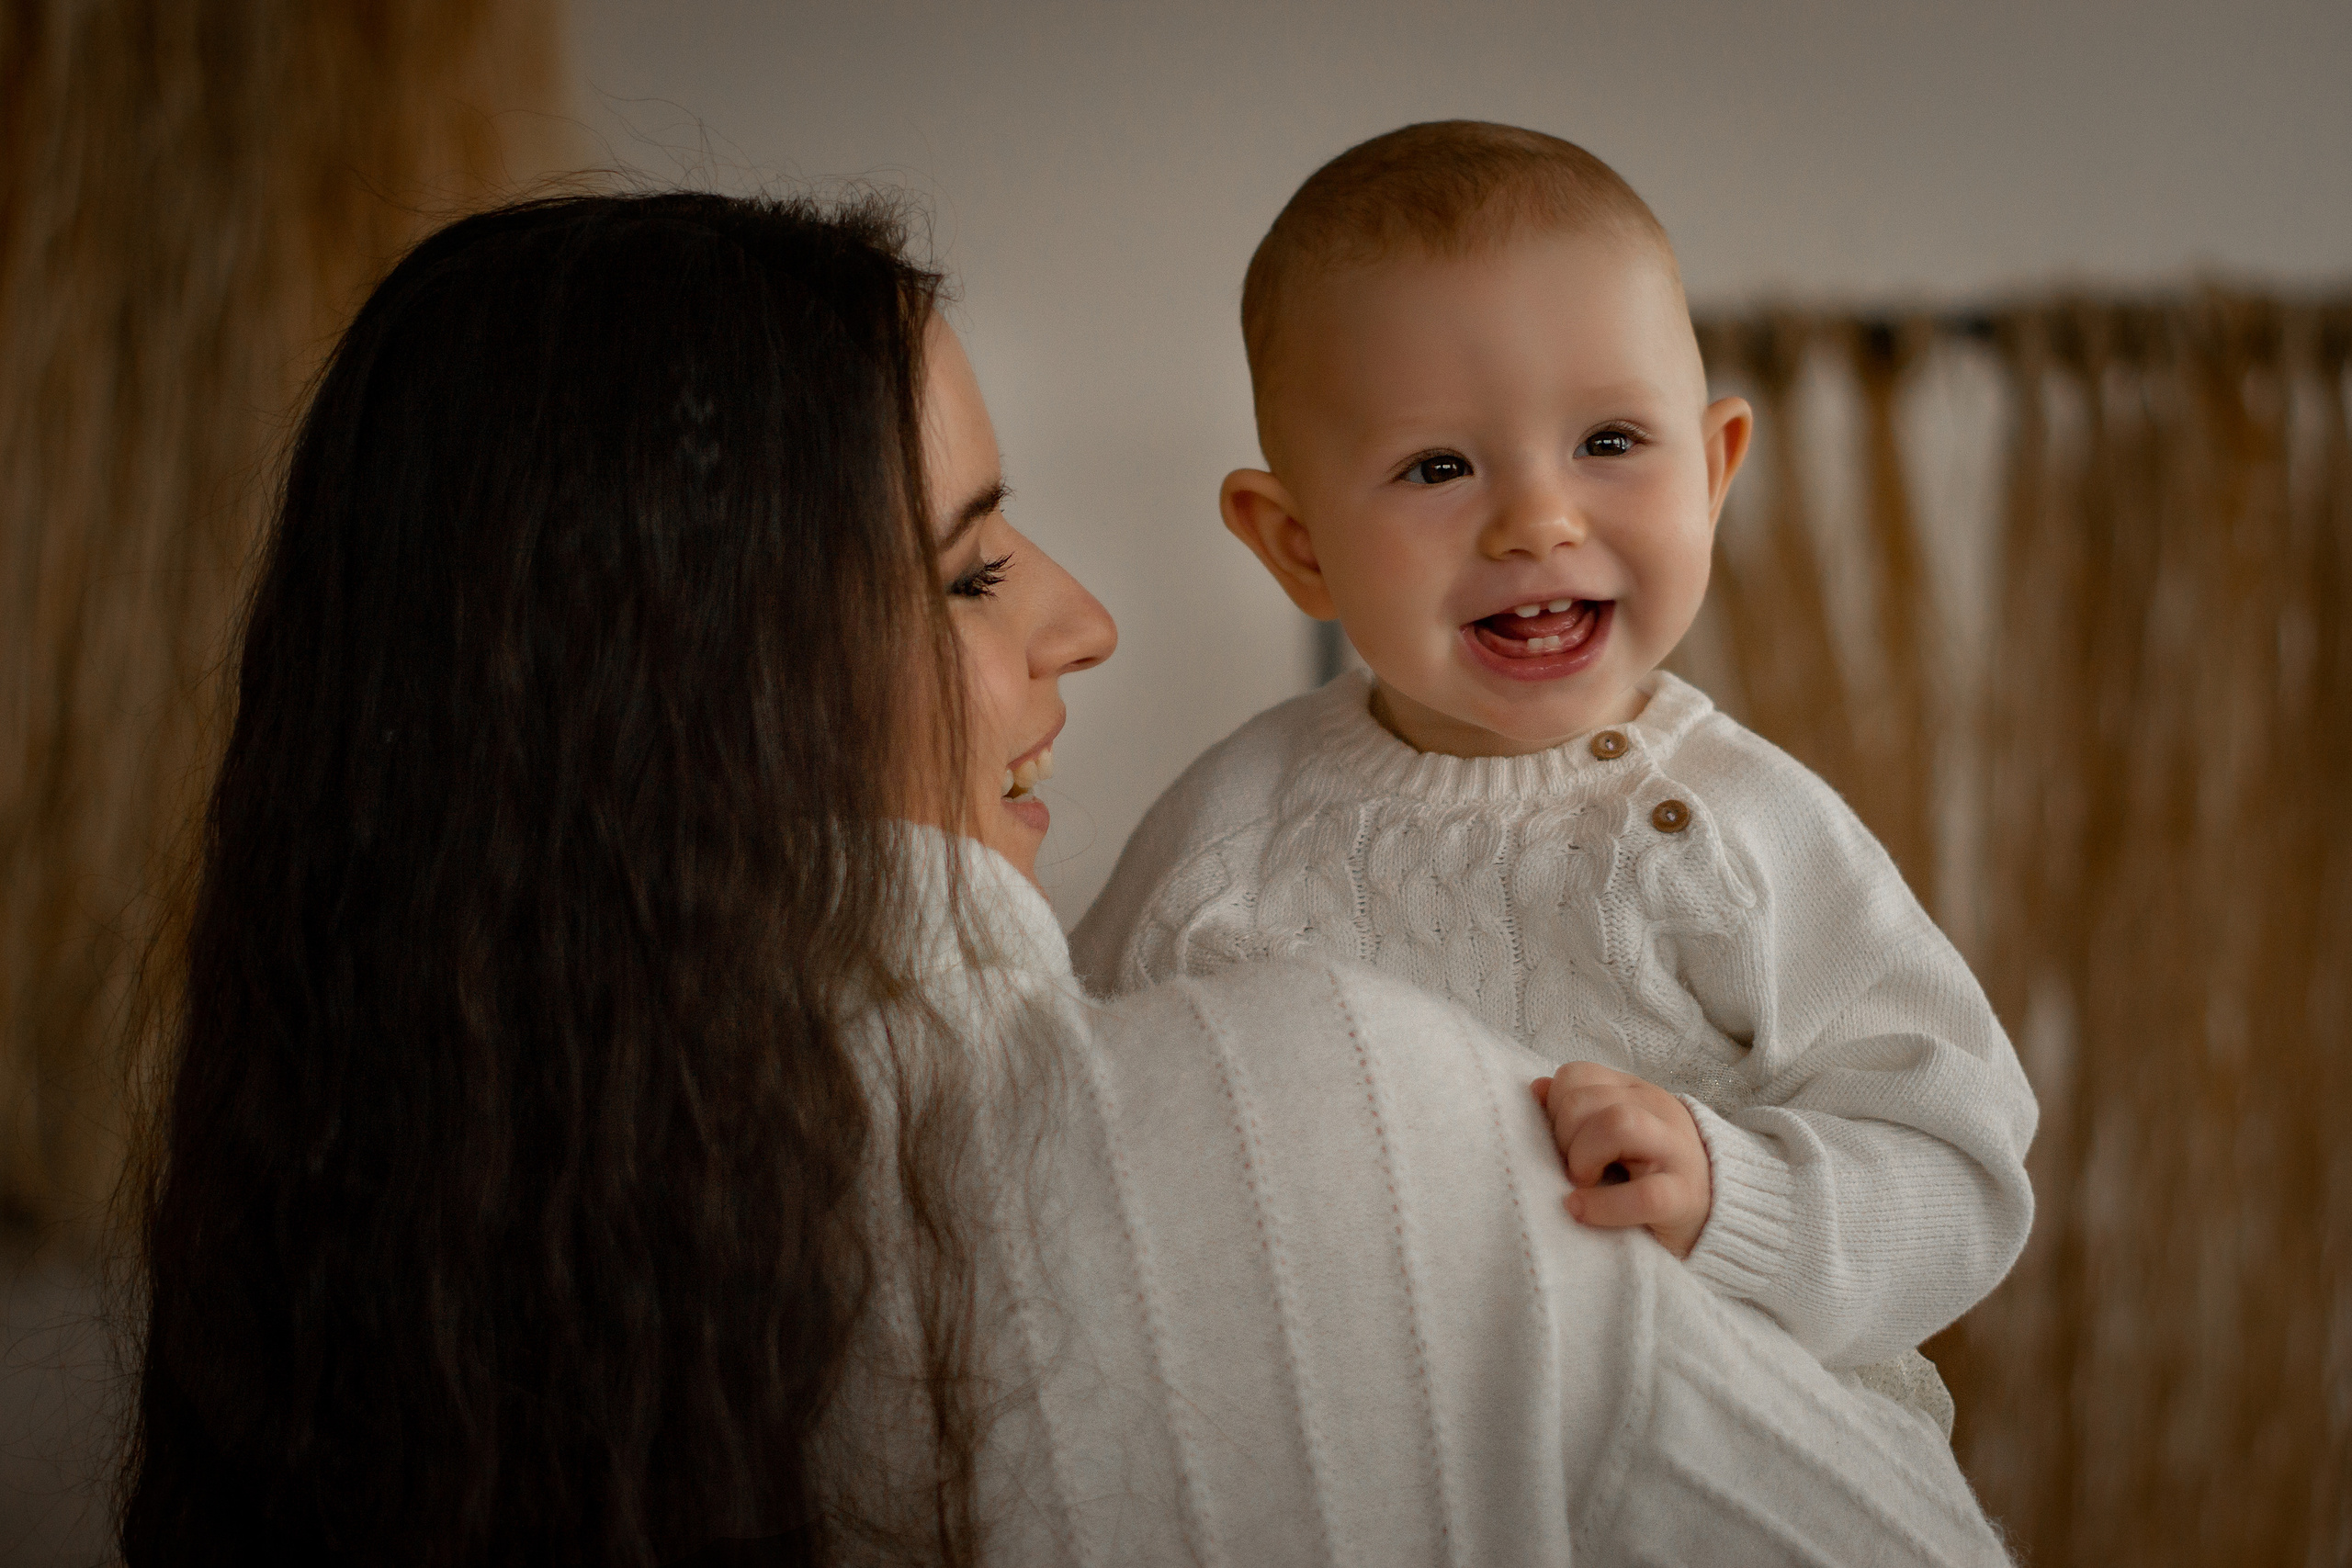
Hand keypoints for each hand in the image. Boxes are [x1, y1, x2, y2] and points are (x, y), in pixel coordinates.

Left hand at [1531, 1063, 1711, 1257]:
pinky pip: (1644, 1194)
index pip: (1577, 1074)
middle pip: (1588, 1098)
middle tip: (1572, 1169)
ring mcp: (1676, 1152)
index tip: (1561, 1143)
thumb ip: (1577, 1110)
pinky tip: (1583, 1211)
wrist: (1716, 1218)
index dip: (1555, 1108)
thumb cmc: (1649, 1176)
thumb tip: (1537, 1089)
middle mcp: (1658, 1112)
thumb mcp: (1612, 1136)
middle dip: (1564, 1136)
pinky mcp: (1686, 1197)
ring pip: (1619, 1123)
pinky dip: (1604, 1206)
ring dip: (1585, 1157)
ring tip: (1582, 1183)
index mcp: (1635, 1093)